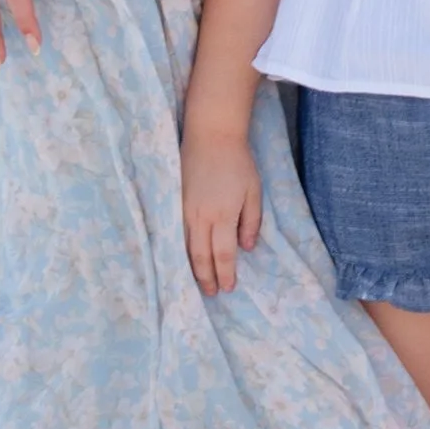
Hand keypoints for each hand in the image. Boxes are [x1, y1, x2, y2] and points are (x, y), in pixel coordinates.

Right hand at [182, 125, 265, 294]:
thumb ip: (251, 221)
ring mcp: (184, 210)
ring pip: (186, 247)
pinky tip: (185, 258)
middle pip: (201, 256)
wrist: (210, 135)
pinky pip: (177, 234)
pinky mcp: (175, 203)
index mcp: (222, 215)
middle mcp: (200, 217)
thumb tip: (246, 248)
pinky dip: (181, 250)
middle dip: (206, 277)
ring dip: (192, 268)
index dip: (225, 273)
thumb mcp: (254, 191)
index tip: (228, 287)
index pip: (222, 254)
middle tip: (212, 293)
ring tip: (198, 282)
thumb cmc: (238, 162)